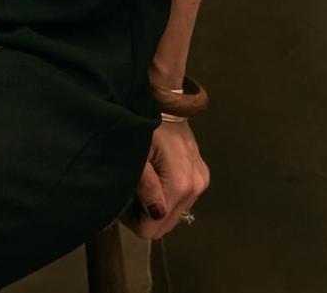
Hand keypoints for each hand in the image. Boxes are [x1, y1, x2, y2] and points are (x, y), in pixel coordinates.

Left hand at [119, 119, 208, 239]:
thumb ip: (144, 184)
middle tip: (131, 188)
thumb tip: (155, 213)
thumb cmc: (145, 123)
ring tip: (144, 179)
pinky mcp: (202, 175)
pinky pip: (181, 199)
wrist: (164, 98)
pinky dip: (167, 194)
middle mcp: (196, 187)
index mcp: (180, 185)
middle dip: (145, 213)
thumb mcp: (136, 152)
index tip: (124, 197)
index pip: (152, 228)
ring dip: (156, 204)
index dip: (133, 219)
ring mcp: (201, 181)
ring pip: (173, 214)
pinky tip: (157, 175)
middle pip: (165, 225)